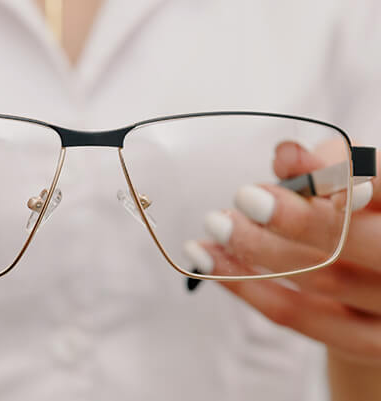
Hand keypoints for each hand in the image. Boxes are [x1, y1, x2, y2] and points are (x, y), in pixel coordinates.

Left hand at [184, 141, 380, 363]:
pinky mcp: (366, 343)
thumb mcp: (345, 184)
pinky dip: (244, 284)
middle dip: (294, 218)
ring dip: (256, 248)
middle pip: (354, 242)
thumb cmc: (354, 220)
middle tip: (244, 197)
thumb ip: (322, 166)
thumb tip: (287, 154)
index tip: (287, 162)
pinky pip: (296, 316)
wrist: (372, 287)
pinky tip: (210, 258)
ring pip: (320, 279)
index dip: (340, 175)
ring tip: (217, 224)